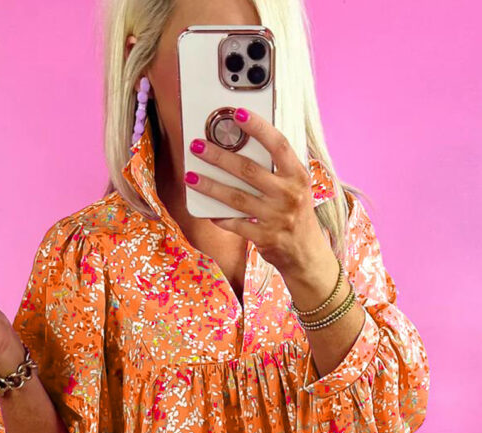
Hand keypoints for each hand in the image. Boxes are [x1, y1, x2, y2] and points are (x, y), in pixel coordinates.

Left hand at [185, 107, 333, 274]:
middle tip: (197, 146)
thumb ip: (277, 169)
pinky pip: (234, 224)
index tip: (238, 114)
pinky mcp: (264, 237)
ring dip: (210, 186)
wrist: (306, 254)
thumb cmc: (297, 214)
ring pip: (236, 198)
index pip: (279, 145)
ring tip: (190, 176)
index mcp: (298, 176)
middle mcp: (289, 195)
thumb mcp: (297, 188)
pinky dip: (218, 216)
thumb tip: (243, 147)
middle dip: (219, 157)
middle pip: (248, 170)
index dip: (259, 128)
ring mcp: (276, 217)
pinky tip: (204, 209)